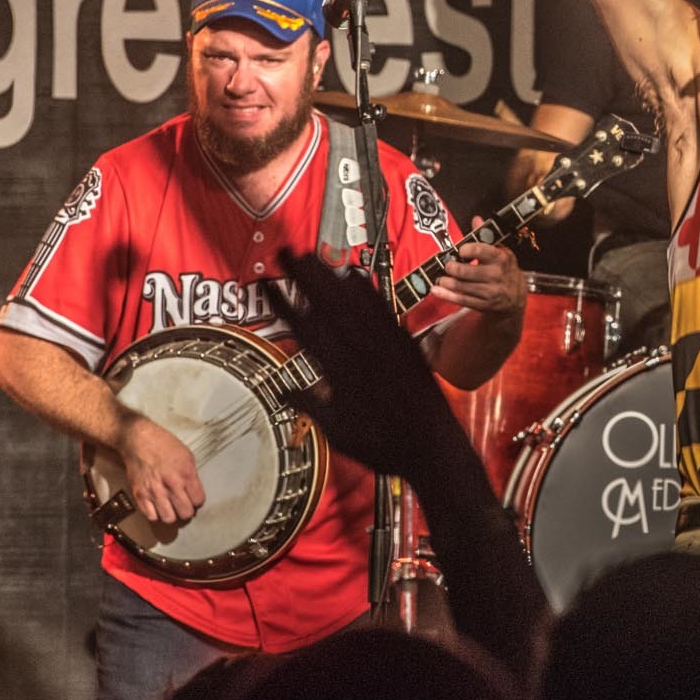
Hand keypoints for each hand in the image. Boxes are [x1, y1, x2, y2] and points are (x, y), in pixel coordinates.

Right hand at [116, 415, 205, 525]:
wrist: (138, 440)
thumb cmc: (163, 444)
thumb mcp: (186, 455)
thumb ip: (191, 475)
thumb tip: (194, 491)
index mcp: (185, 473)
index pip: (198, 501)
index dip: (197, 500)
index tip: (193, 497)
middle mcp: (171, 485)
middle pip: (185, 513)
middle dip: (186, 510)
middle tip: (183, 504)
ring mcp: (154, 491)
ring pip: (169, 518)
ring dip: (171, 514)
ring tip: (170, 506)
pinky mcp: (140, 495)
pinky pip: (151, 516)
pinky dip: (156, 513)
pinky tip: (157, 506)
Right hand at [265, 251, 457, 477]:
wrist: (434, 448)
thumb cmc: (383, 447)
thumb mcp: (338, 433)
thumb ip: (311, 406)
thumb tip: (281, 390)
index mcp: (340, 372)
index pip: (304, 329)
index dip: (283, 304)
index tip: (265, 283)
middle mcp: (361, 351)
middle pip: (327, 306)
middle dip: (304, 277)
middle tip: (285, 252)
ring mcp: (385, 343)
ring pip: (354, 302)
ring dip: (331, 276)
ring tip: (312, 255)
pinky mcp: (404, 342)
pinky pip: (383, 310)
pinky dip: (368, 290)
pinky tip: (355, 274)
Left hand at [431, 220, 528, 315]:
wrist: (516, 298)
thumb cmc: (505, 271)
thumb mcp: (501, 251)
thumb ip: (486, 236)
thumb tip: (476, 219)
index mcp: (501, 258)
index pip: (480, 250)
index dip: (465, 250)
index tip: (460, 250)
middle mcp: (496, 275)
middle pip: (466, 271)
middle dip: (451, 267)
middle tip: (447, 265)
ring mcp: (490, 292)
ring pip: (461, 286)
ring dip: (446, 282)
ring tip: (440, 278)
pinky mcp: (483, 305)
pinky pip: (461, 300)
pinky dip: (446, 295)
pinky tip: (437, 290)